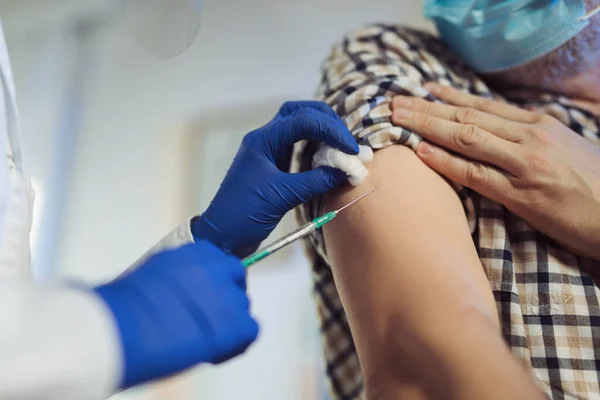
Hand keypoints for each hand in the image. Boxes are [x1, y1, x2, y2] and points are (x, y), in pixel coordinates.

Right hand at [94, 241, 257, 387]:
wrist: (121, 327)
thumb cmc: (125, 306)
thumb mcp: (155, 274)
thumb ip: (179, 277)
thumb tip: (184, 292)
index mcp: (196, 252)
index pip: (220, 264)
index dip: (213, 284)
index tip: (202, 298)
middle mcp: (217, 268)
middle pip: (235, 282)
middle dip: (224, 300)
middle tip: (206, 319)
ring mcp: (229, 296)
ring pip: (241, 307)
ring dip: (227, 322)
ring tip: (202, 339)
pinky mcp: (236, 324)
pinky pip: (249, 331)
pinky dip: (235, 343)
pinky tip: (212, 352)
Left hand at [192, 101, 357, 256]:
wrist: (222, 236)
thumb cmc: (244, 215)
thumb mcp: (282, 197)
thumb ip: (315, 181)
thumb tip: (347, 170)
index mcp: (263, 140)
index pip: (302, 121)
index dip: (330, 131)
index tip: (350, 150)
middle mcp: (265, 139)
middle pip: (299, 112)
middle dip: (326, 121)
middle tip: (347, 141)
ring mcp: (268, 151)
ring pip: (298, 126)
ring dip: (322, 131)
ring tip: (341, 147)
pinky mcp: (273, 165)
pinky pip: (297, 145)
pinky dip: (315, 147)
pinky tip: (328, 158)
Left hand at [391, 83, 599, 259]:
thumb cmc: (593, 184)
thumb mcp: (564, 148)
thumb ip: (530, 138)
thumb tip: (497, 133)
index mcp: (539, 124)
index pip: (484, 106)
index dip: (449, 98)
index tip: (423, 91)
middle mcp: (530, 137)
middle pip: (467, 118)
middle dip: (427, 109)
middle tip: (395, 103)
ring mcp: (525, 164)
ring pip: (466, 138)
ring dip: (427, 127)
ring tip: (398, 120)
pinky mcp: (522, 194)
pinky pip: (475, 174)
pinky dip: (446, 162)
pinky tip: (423, 152)